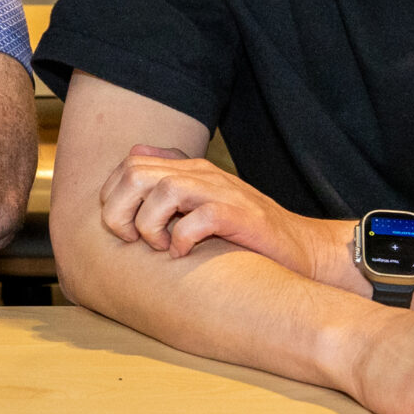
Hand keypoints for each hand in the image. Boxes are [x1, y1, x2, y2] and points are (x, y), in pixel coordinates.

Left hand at [99, 145, 340, 286]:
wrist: (301, 248)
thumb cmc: (243, 232)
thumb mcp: (202, 200)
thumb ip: (169, 179)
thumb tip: (132, 159)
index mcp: (188, 168)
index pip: (129, 164)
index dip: (112, 196)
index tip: (122, 227)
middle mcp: (202, 174)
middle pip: (136, 174)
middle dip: (120, 211)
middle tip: (134, 239)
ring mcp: (222, 192)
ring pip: (164, 191)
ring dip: (150, 225)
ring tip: (162, 246)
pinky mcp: (240, 216)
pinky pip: (198, 218)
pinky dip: (182, 239)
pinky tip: (184, 254)